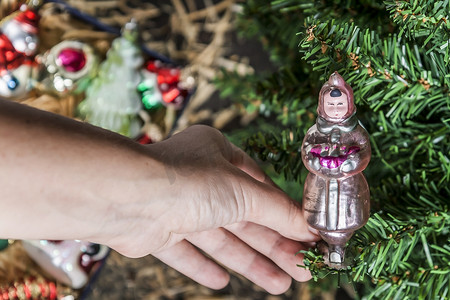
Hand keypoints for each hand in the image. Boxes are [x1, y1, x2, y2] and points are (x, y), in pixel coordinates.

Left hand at [106, 125, 318, 294]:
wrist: (126, 197)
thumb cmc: (189, 180)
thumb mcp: (244, 192)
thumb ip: (278, 212)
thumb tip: (309, 228)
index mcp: (219, 154)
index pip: (261, 188)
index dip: (286, 214)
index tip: (308, 237)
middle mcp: (198, 178)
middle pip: (244, 218)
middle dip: (273, 245)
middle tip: (302, 269)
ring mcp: (177, 205)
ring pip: (220, 238)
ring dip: (249, 261)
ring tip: (280, 284)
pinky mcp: (157, 230)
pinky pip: (185, 251)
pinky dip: (203, 266)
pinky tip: (222, 283)